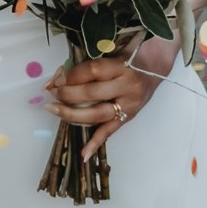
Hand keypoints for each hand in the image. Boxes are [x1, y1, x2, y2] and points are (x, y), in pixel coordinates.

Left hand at [46, 36, 174, 159]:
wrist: (154, 68)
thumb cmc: (128, 57)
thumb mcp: (111, 53)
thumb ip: (89, 64)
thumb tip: (59, 77)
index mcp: (121, 66)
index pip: (92, 71)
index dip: (71, 76)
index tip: (56, 80)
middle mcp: (126, 86)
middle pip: (92, 94)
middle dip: (67, 95)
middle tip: (51, 94)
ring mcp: (128, 104)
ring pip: (97, 114)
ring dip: (72, 114)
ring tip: (54, 110)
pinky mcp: (128, 118)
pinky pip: (110, 131)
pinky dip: (95, 143)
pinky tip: (83, 154)